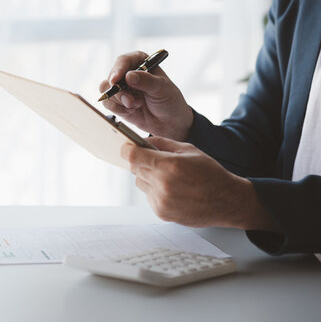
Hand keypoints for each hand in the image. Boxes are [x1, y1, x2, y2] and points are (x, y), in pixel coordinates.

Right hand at [100, 51, 193, 140]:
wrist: (169, 122)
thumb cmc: (169, 101)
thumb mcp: (161, 88)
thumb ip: (146, 81)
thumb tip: (129, 76)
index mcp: (140, 63)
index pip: (123, 61)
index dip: (118, 69)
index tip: (115, 80)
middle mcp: (128, 74)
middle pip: (111, 77)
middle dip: (119, 91)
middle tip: (130, 101)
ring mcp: (122, 88)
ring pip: (106, 90)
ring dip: (120, 101)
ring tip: (136, 105)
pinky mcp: (117, 102)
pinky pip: (107, 103)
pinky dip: (118, 109)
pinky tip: (131, 111)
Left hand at [121, 136, 279, 230]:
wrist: (227, 202)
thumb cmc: (211, 174)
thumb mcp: (189, 150)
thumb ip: (162, 143)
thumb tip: (142, 140)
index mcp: (170, 166)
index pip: (133, 157)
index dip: (127, 150)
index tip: (127, 148)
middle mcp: (163, 185)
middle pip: (135, 169)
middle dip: (142, 162)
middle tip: (156, 161)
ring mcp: (161, 201)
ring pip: (140, 183)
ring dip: (148, 177)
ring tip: (169, 177)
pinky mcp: (161, 213)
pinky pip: (148, 196)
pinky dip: (155, 191)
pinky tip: (173, 190)